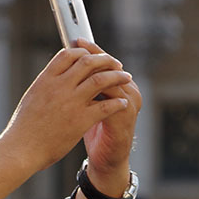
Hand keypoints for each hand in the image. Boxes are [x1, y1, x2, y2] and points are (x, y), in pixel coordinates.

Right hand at [0, 44, 134, 198]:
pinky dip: (117, 103)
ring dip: (117, 76)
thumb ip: (46, 85)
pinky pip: (106, 106)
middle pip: (88, 62)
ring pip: (101, 79)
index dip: (84, 51)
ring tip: (126, 78)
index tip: (93, 55)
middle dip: (106, 60)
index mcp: (46, 80)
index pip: (69, 54)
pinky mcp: (80, 120)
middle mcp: (59, 86)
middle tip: (116, 64)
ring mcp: (71, 102)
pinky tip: (123, 103)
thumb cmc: (23, 128)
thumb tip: (55, 77)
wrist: (21, 149)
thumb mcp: (31, 98)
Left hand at [74, 38, 141, 196]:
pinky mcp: (124, 119)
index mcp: (121, 87)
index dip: (92, 49)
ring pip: (114, 79)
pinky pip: (113, 100)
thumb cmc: (96, 131)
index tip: (76, 38)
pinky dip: (99, 91)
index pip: (106, 61)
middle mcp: (129, 92)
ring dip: (97, 68)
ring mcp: (129, 105)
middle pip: (111, 65)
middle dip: (94, 53)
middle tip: (78, 42)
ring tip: (81, 60)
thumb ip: (83, 88)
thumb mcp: (88, 107)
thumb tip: (69, 65)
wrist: (108, 160)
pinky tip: (84, 85)